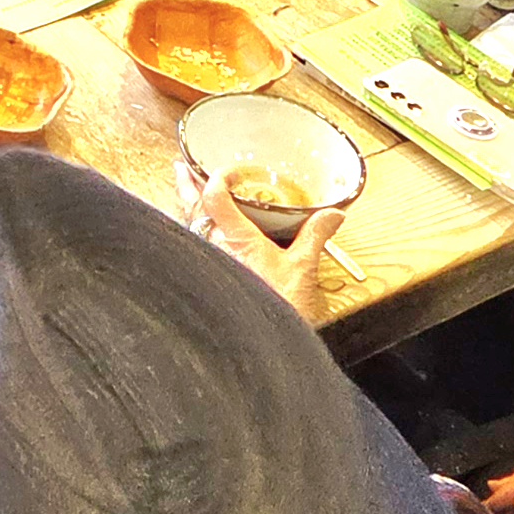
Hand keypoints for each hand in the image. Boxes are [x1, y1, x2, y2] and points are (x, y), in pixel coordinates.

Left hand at [182, 167, 339, 316]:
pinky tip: (195, 235)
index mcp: (236, 241)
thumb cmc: (281, 308)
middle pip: (192, 209)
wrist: (267, 346)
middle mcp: (214, 249)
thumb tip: (332, 214)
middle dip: (187, 186)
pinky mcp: (206, 280)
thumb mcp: (302, 269)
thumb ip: (314, 236)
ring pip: (187, 227)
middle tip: (182, 168)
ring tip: (184, 193)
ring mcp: (207, 264)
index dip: (218, 178)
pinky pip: (192, 248)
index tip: (228, 170)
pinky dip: (191, 234)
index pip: (215, 198)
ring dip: (186, 208)